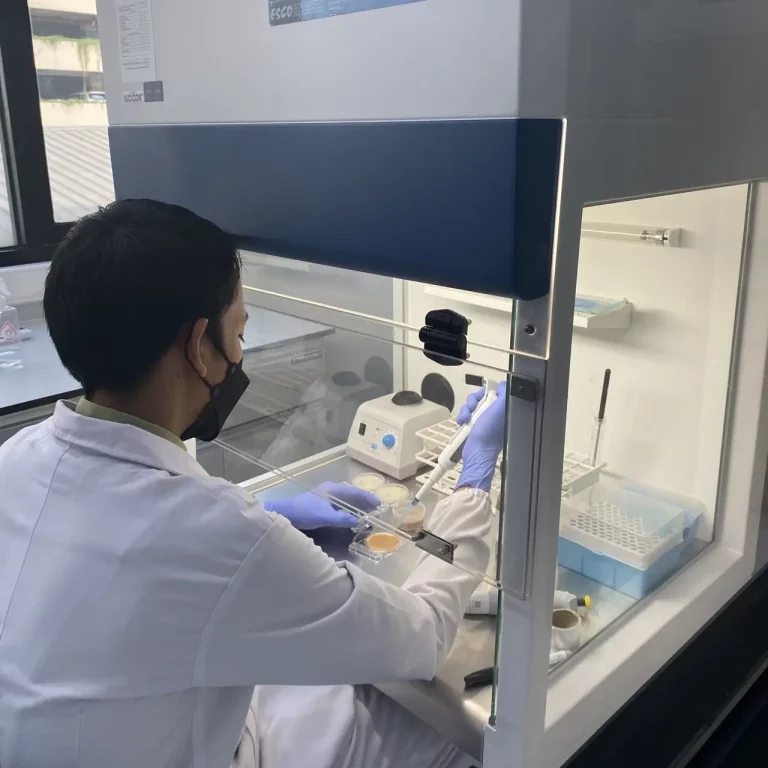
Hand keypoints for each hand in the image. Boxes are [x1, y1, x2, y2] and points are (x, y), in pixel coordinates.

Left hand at [264, 481, 379, 529]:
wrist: (285, 514)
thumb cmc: (305, 513)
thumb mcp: (325, 517)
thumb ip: (342, 519)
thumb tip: (358, 521)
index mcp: (333, 489)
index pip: (355, 492)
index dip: (368, 498)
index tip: (379, 504)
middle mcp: (330, 490)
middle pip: (352, 494)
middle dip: (364, 502)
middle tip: (376, 510)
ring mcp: (325, 496)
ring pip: (346, 500)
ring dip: (357, 506)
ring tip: (367, 513)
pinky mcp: (321, 503)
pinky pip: (340, 504)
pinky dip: (348, 509)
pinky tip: (351, 516)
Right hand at [456, 381, 506, 493]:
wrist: (477, 451)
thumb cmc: (489, 431)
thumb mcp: (500, 408)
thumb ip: (504, 394)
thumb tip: (503, 385)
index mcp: (503, 409)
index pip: (495, 391)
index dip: (486, 391)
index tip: (483, 396)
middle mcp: (495, 413)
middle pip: (481, 396)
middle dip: (474, 400)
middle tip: (473, 407)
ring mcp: (484, 419)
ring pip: (472, 404)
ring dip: (466, 409)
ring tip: (466, 418)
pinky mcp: (474, 425)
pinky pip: (466, 414)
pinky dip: (462, 416)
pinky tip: (462, 422)